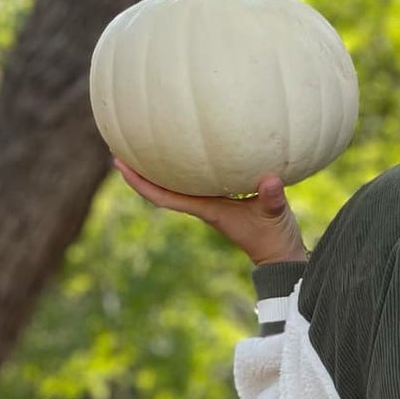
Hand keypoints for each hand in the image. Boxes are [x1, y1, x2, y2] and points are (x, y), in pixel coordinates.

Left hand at [112, 161, 306, 267]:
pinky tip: (186, 149)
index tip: (118, 163)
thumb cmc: (275, 239)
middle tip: (120, 142)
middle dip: (141, 169)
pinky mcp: (225, 200)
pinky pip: (197, 181)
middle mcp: (205, 206)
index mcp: (208, 209)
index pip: (164, 197)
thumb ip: (272, 198)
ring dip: (160, 168)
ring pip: (178, 184)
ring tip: (145, 142)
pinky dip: (185, 167)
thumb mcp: (275, 216)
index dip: (139, 182)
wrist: (281, 256)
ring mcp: (214, 203)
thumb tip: (270, 179)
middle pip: (163, 187)